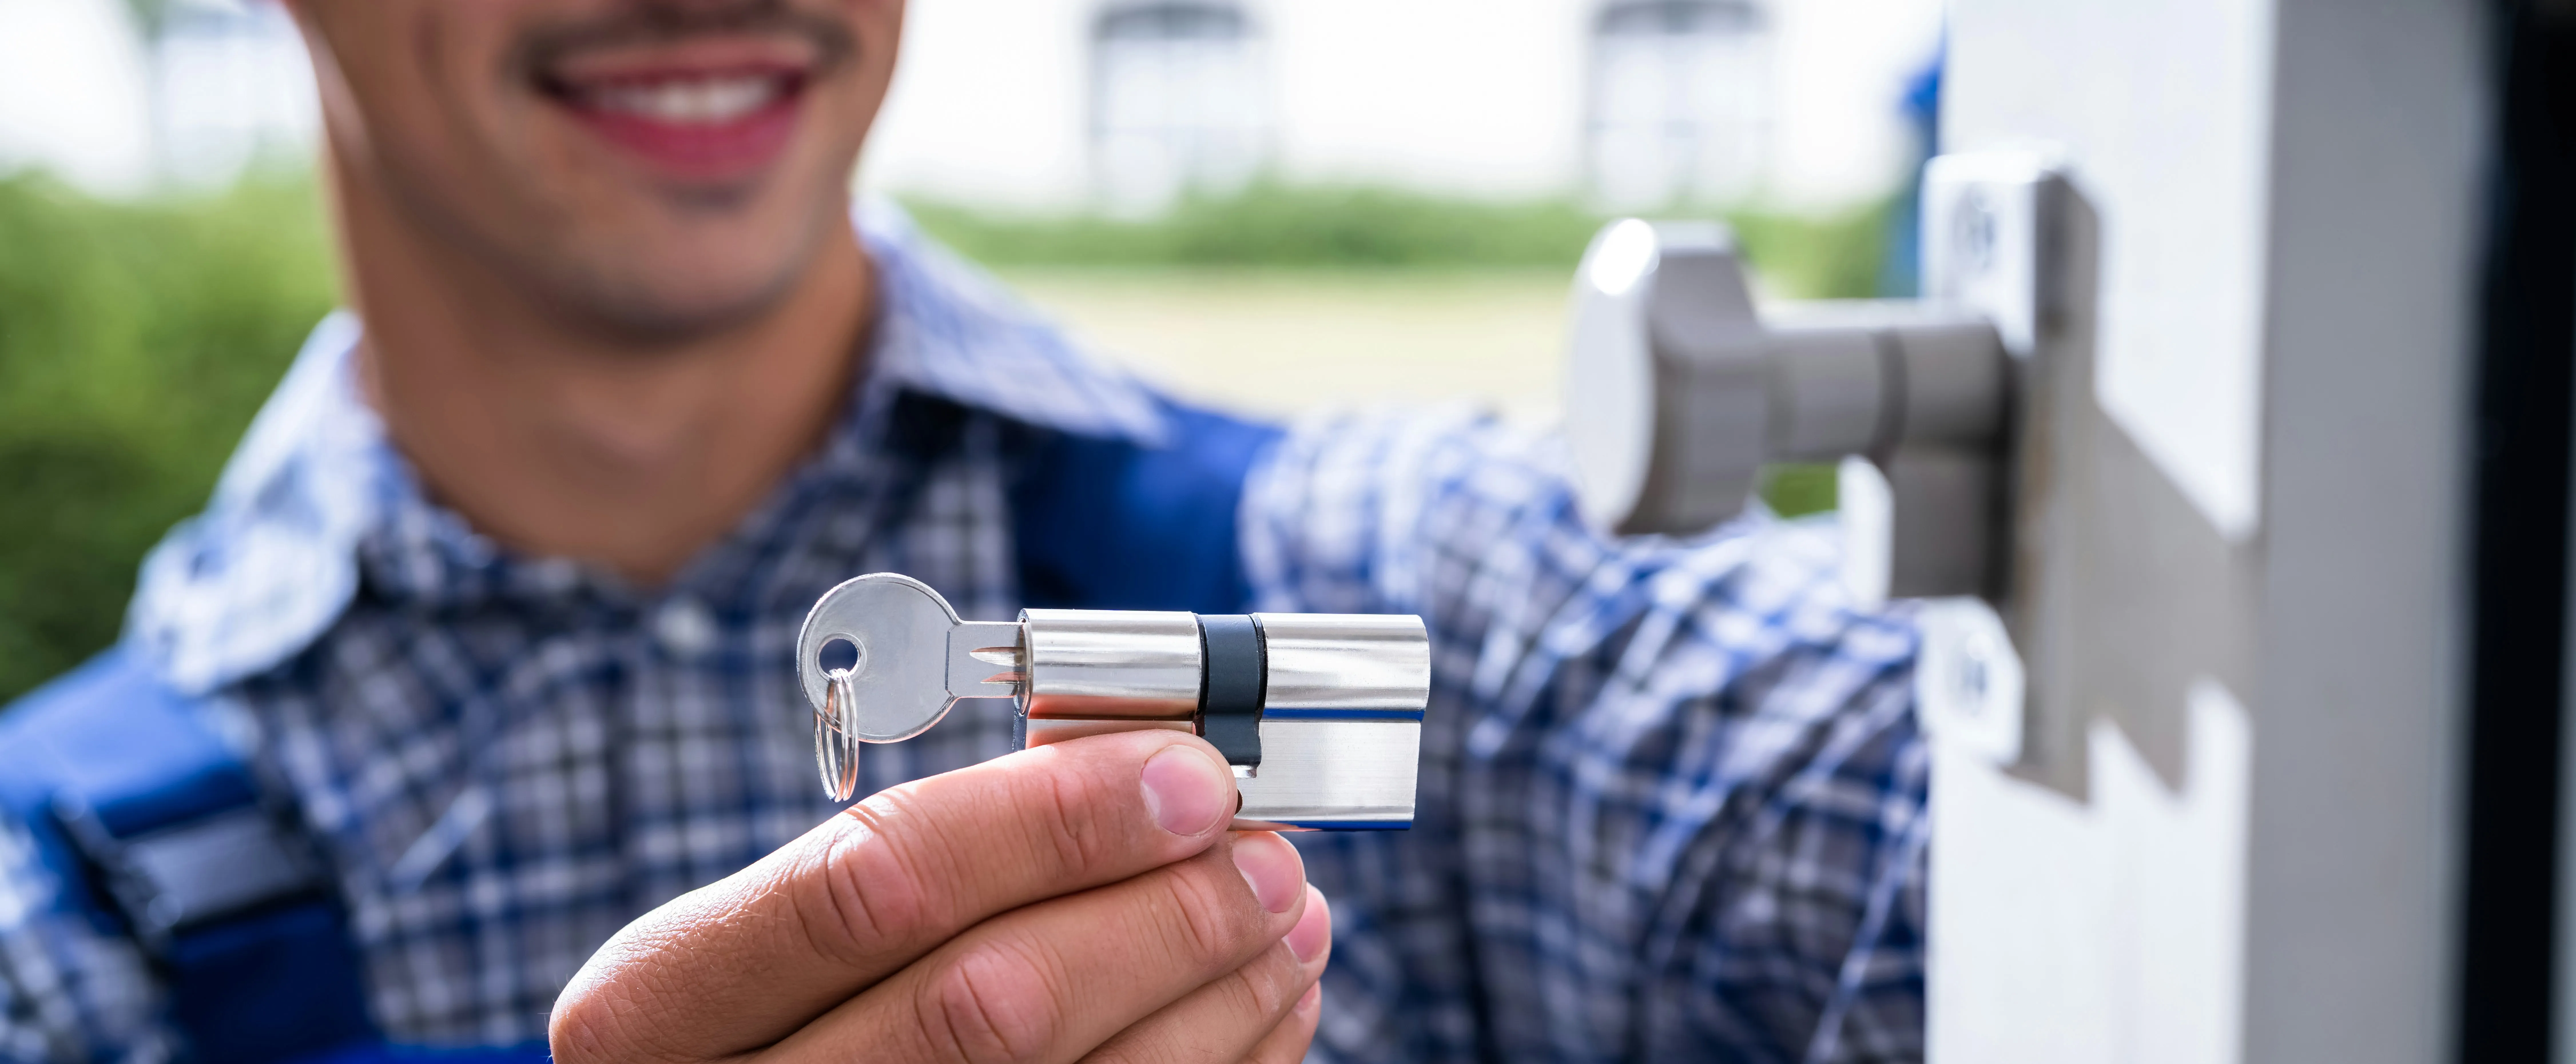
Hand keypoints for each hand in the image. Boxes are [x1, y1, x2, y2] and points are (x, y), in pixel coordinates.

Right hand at [549, 729, 1330, 1063]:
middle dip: (1160, 912)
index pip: (872, 884)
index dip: (1050, 819)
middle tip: (1264, 851)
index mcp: (656, 1008)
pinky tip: (1262, 1005)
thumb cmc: (786, 1024)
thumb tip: (1135, 765)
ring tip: (1286, 916)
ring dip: (1213, 993)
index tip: (1185, 772)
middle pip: (990, 1002)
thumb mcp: (790, 942)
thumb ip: (932, 862)